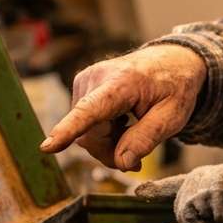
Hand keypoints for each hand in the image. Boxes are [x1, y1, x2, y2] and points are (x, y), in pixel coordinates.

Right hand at [39, 45, 206, 170]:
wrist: (171, 61)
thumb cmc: (174, 87)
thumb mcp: (173, 116)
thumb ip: (147, 138)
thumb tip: (122, 162)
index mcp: (122, 83)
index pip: (91, 110)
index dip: (69, 130)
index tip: (47, 147)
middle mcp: (96, 78)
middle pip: (89, 135)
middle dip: (110, 152)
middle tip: (136, 159)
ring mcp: (86, 81)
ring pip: (85, 133)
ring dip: (107, 142)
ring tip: (133, 131)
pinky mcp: (82, 87)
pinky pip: (84, 124)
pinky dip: (103, 132)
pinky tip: (122, 123)